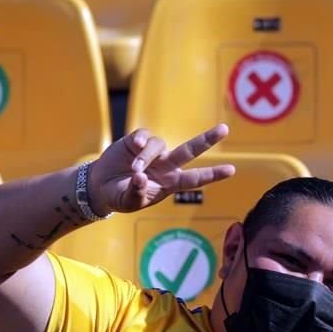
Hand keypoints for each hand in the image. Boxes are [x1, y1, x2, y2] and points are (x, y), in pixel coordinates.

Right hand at [87, 124, 235, 214]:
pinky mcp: (137, 141)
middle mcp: (166, 166)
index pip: (195, 179)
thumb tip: (141, 177)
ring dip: (147, 157)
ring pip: (159, 145)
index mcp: (170, 183)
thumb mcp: (129, 202)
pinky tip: (133, 147)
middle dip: (207, 140)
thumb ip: (137, 193)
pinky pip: (144, 136)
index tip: (232, 170)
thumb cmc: (120, 197)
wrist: (101, 186)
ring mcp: (154, 153)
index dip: (213, 174)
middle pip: (190, 150)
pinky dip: (141, 141)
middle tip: (225, 129)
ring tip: (133, 170)